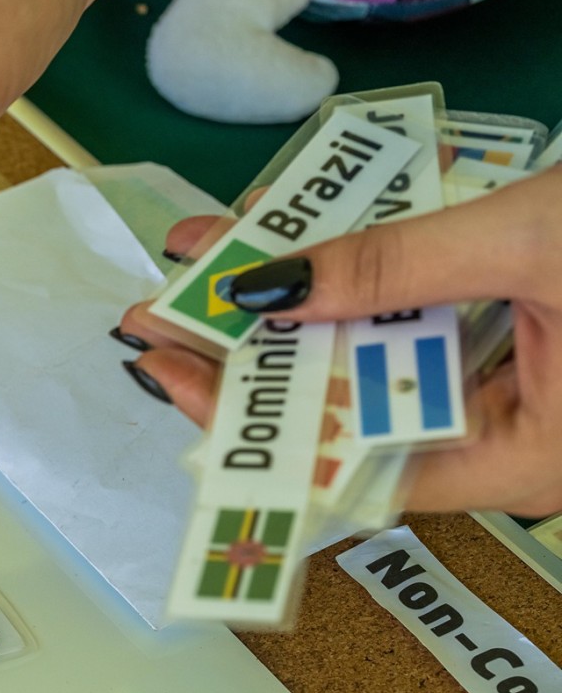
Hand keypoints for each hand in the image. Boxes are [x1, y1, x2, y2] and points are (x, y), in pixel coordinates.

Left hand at [118, 168, 561, 516]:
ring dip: (299, 293)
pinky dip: (365, 265)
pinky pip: (423, 304)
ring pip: (377, 346)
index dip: (250, 426)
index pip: (344, 467)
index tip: (173, 373)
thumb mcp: (530, 244)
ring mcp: (519, 378)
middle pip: (347, 405)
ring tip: (212, 254)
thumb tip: (270, 289)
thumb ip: (402, 266)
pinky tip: (301, 225)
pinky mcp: (526, 321)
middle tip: (166, 307)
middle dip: (252, 349)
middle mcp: (510, 434)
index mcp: (517, 460)